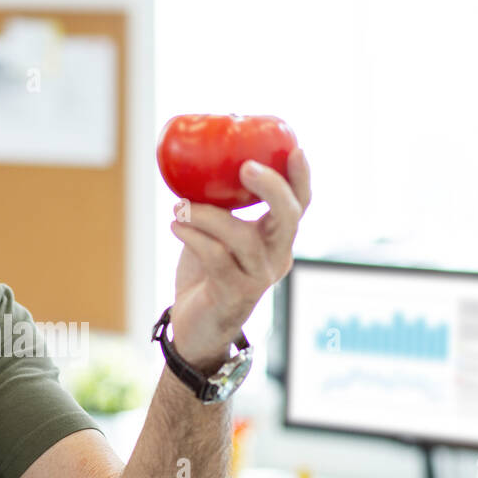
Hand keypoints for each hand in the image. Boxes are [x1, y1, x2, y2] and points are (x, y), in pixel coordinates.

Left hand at [168, 147, 310, 372]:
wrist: (195, 329)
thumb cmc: (205, 276)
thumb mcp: (216, 235)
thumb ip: (218, 207)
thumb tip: (198, 165)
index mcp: (277, 240)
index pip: (299, 205)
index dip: (301, 177)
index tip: (294, 148)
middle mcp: (276, 258)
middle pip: (288, 217)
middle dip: (271, 188)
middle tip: (245, 167)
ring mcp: (258, 278)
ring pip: (242, 236)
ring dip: (206, 215)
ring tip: (179, 207)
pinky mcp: (234, 295)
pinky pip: (215, 256)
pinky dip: (193, 235)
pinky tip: (176, 226)